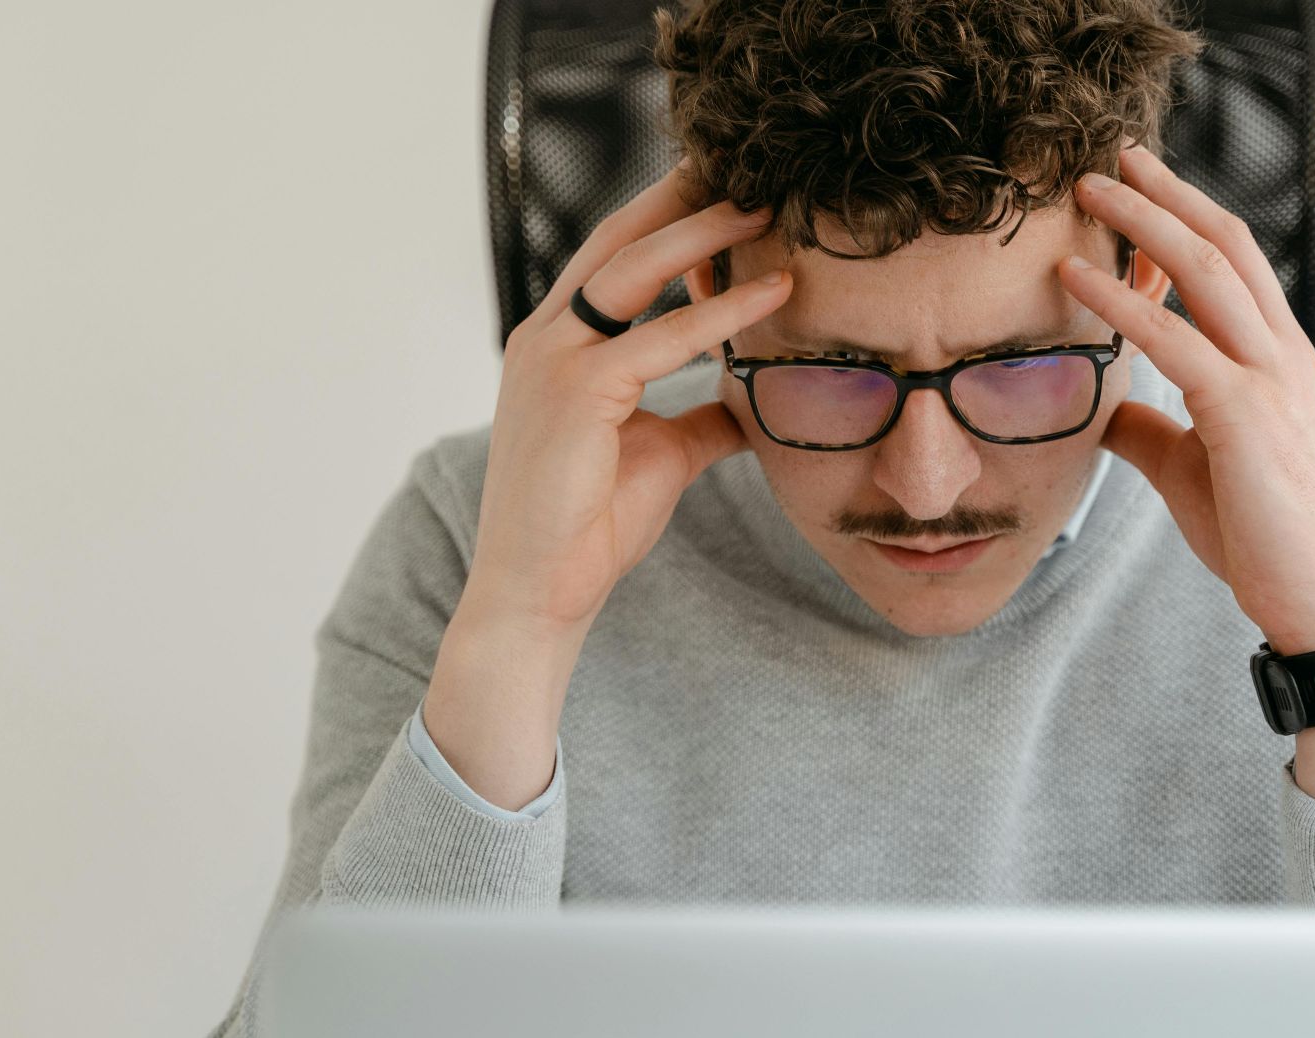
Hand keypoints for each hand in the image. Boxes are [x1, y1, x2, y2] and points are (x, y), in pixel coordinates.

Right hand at [466, 164, 792, 633]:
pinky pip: (662, 336)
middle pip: (619, 241)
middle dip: (683, 198)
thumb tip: (752, 401)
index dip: (668, 217)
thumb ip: (701, 416)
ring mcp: (553, 360)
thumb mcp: (661, 453)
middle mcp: (545, 338)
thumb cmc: (590, 525)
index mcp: (556, 345)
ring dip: (706, 233)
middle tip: (746, 167)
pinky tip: (773, 291)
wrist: (541, 592)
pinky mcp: (578, 393)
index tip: (724, 188)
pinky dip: (720, 311)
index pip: (613, 257)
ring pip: (635, 270)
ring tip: (767, 207)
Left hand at [1060, 142, 1314, 656]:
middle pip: (1223, 245)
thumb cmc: (1264, 537)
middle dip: (1165, 195)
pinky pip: (1176, 342)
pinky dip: (1123, 303)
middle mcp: (1282, 354)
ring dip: (1143, 223)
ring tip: (1090, 192)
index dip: (1185, 218)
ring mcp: (1270, 380)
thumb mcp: (1195, 469)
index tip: (1137, 185)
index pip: (1234, 264)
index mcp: (1278, 361)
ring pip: (1206, 272)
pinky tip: (1078, 280)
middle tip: (1112, 157)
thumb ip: (1153, 430)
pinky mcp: (1246, 417)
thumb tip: (1104, 412)